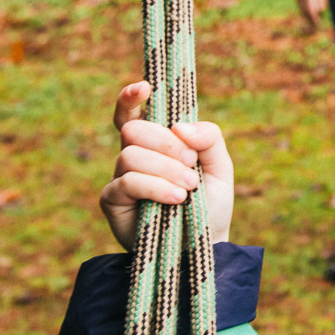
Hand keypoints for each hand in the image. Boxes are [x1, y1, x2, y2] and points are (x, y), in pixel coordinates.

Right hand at [100, 81, 233, 251]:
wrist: (206, 246)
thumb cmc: (211, 205)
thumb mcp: (220, 166)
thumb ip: (209, 137)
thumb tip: (179, 126)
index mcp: (157, 143)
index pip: (133, 113)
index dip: (131, 97)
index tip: (144, 87)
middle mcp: (134, 156)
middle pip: (133, 129)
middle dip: (165, 143)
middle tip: (191, 163)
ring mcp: (120, 178)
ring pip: (130, 155)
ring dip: (166, 168)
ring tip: (189, 188)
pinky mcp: (113, 201)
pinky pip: (127, 182)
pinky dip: (156, 187)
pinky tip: (177, 199)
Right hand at [294, 0, 325, 30]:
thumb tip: (321, 10)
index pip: (311, 12)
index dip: (314, 19)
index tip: (317, 23)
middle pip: (304, 12)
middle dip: (309, 19)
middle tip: (315, 24)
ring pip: (301, 8)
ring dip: (306, 14)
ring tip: (312, 19)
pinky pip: (299, 4)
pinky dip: (304, 8)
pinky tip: (308, 9)